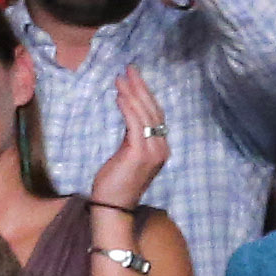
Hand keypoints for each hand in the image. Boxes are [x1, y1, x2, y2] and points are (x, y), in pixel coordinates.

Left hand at [90, 65, 170, 211]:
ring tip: (121, 78)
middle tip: (130, 68)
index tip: (135, 77)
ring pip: (144, 115)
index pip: (156, 115)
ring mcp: (153, 151)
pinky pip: (134, 124)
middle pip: (153, 110)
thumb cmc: (116, 182)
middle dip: (141, 87)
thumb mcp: (126, 155)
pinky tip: (119, 96)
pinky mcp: (140, 153)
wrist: (113, 206)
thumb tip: (128, 115)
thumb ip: (132, 137)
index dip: (146, 94)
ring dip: (132, 93)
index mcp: (160, 148)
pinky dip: (127, 107)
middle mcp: (161, 147)